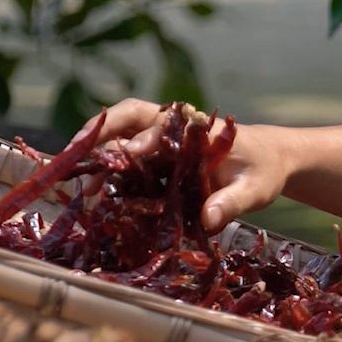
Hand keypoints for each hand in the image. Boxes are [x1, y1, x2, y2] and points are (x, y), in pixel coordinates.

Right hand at [80, 98, 290, 232]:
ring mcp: (161, 146)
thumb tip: (208, 220)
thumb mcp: (256, 188)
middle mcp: (173, 131)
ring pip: (120, 142)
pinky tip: (94, 197)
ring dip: (98, 159)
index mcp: (195, 128)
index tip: (128, 154)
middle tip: (72, 156)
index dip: (142, 136)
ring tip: (80, 187)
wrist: (269, 162)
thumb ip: (233, 202)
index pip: (161, 122)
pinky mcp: (157, 165)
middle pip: (127, 121)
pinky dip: (109, 177)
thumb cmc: (263, 170)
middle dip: (99, 135)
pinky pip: (126, 166)